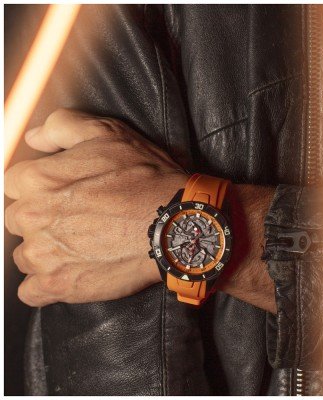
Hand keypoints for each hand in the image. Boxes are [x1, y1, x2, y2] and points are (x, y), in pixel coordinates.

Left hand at [5, 108, 187, 306]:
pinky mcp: (57, 286)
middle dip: (43, 218)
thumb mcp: (109, 134)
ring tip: (81, 245)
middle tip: (78, 218)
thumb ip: (62, 127)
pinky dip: (46, 284)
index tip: (66, 192)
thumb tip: (33, 139)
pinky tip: (69, 271)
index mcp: (37, 180)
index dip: (44, 185)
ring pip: (26, 254)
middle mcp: (31, 218)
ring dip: (46, 251)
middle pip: (19, 219)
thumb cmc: (146, 179)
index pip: (16, 183)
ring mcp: (42, 256)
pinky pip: (31, 291)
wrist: (173, 223)